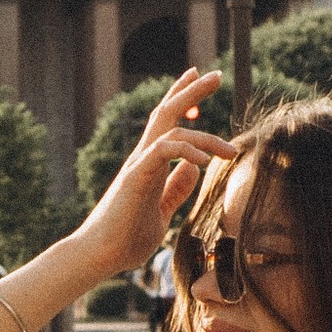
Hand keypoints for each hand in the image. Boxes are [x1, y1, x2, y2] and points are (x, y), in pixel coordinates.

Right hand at [82, 69, 235, 278]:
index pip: (166, 121)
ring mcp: (138, 165)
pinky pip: (163, 151)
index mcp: (150, 164)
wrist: (100, 256)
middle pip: (166, 112)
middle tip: (217, 74)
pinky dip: (187, 151)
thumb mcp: (162, 210)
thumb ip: (176, 189)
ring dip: (205, 134)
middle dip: (191, 91)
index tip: (201, 77)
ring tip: (231, 151)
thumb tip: (194, 167)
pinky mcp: (135, 178)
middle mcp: (143, 157)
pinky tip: (205, 162)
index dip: (183, 97)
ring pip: (170, 129)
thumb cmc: (127, 237)